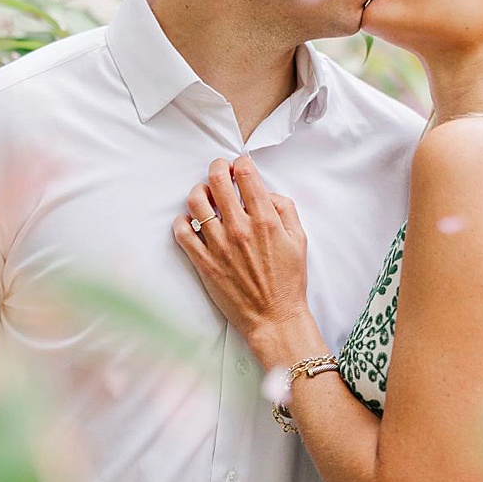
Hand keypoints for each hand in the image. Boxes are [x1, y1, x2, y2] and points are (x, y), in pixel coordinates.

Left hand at [172, 156, 312, 359]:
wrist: (274, 318)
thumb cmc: (288, 282)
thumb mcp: (300, 241)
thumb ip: (286, 210)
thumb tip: (267, 194)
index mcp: (265, 220)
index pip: (246, 176)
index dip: (241, 164)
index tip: (240, 166)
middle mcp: (239, 228)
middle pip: (217, 181)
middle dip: (217, 168)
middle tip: (219, 170)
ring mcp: (218, 245)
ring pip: (195, 202)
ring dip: (199, 191)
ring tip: (204, 195)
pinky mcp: (204, 262)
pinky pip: (182, 232)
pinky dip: (183, 221)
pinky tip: (191, 221)